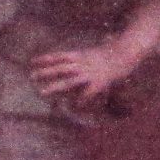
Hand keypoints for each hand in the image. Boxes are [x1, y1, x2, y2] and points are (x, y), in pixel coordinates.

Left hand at [31, 36, 146, 105]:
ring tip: (41, 92)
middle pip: (60, 67)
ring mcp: (89, 73)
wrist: (128, 52)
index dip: (45, 58)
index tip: (32, 61)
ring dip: (54, 86)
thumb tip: (77, 59)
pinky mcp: (99, 82)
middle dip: (45, 72)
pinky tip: (74, 107)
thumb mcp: (95, 52)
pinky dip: (80, 100)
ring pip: (68, 80)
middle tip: (31, 76)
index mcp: (80, 55)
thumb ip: (84, 57)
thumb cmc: (114, 52)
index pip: (59, 56)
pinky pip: (86, 93)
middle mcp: (81, 63)